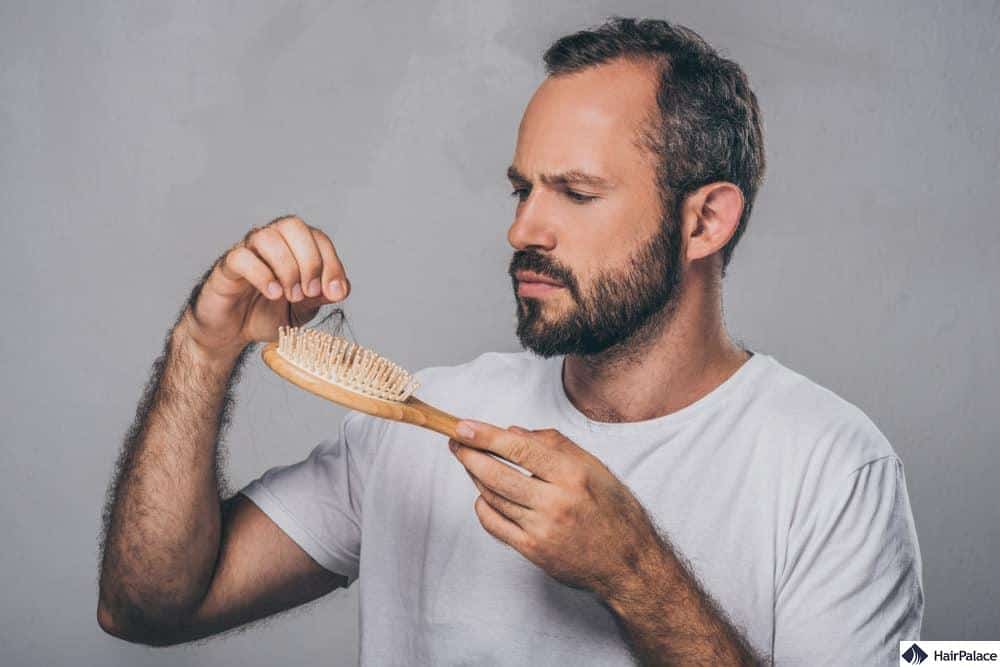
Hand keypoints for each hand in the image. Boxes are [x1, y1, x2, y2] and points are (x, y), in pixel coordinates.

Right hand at [182, 215, 350, 356]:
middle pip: (293, 226)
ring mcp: (247, 251)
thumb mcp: (302, 310)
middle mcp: (271, 242)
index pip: (318, 238)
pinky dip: (262, 275)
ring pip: (267, 237)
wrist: (231, 333)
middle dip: (309, 260)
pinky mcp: (226, 267)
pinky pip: (241, 257)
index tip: (335, 293)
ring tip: (290, 296)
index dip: (331, 263)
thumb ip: (320, 297)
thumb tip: (343, 288)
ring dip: (287, 268)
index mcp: (293, 248)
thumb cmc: (265, 314)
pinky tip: (272, 294)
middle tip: (309, 292)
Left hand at [448, 421, 663, 596]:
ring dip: (475, 477)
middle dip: (469, 455)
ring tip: (469, 463)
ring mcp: (542, 529)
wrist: (627, 561)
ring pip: (492, 497)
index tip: (463, 427)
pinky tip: (483, 495)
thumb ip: (554, 444)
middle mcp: (556, 502)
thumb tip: (513, 432)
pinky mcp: (533, 551)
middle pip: (497, 474)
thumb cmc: (613, 510)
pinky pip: (495, 525)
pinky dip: (482, 507)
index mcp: (572, 475)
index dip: (485, 436)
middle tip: (455, 443)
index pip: (518, 449)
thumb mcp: (594, 466)